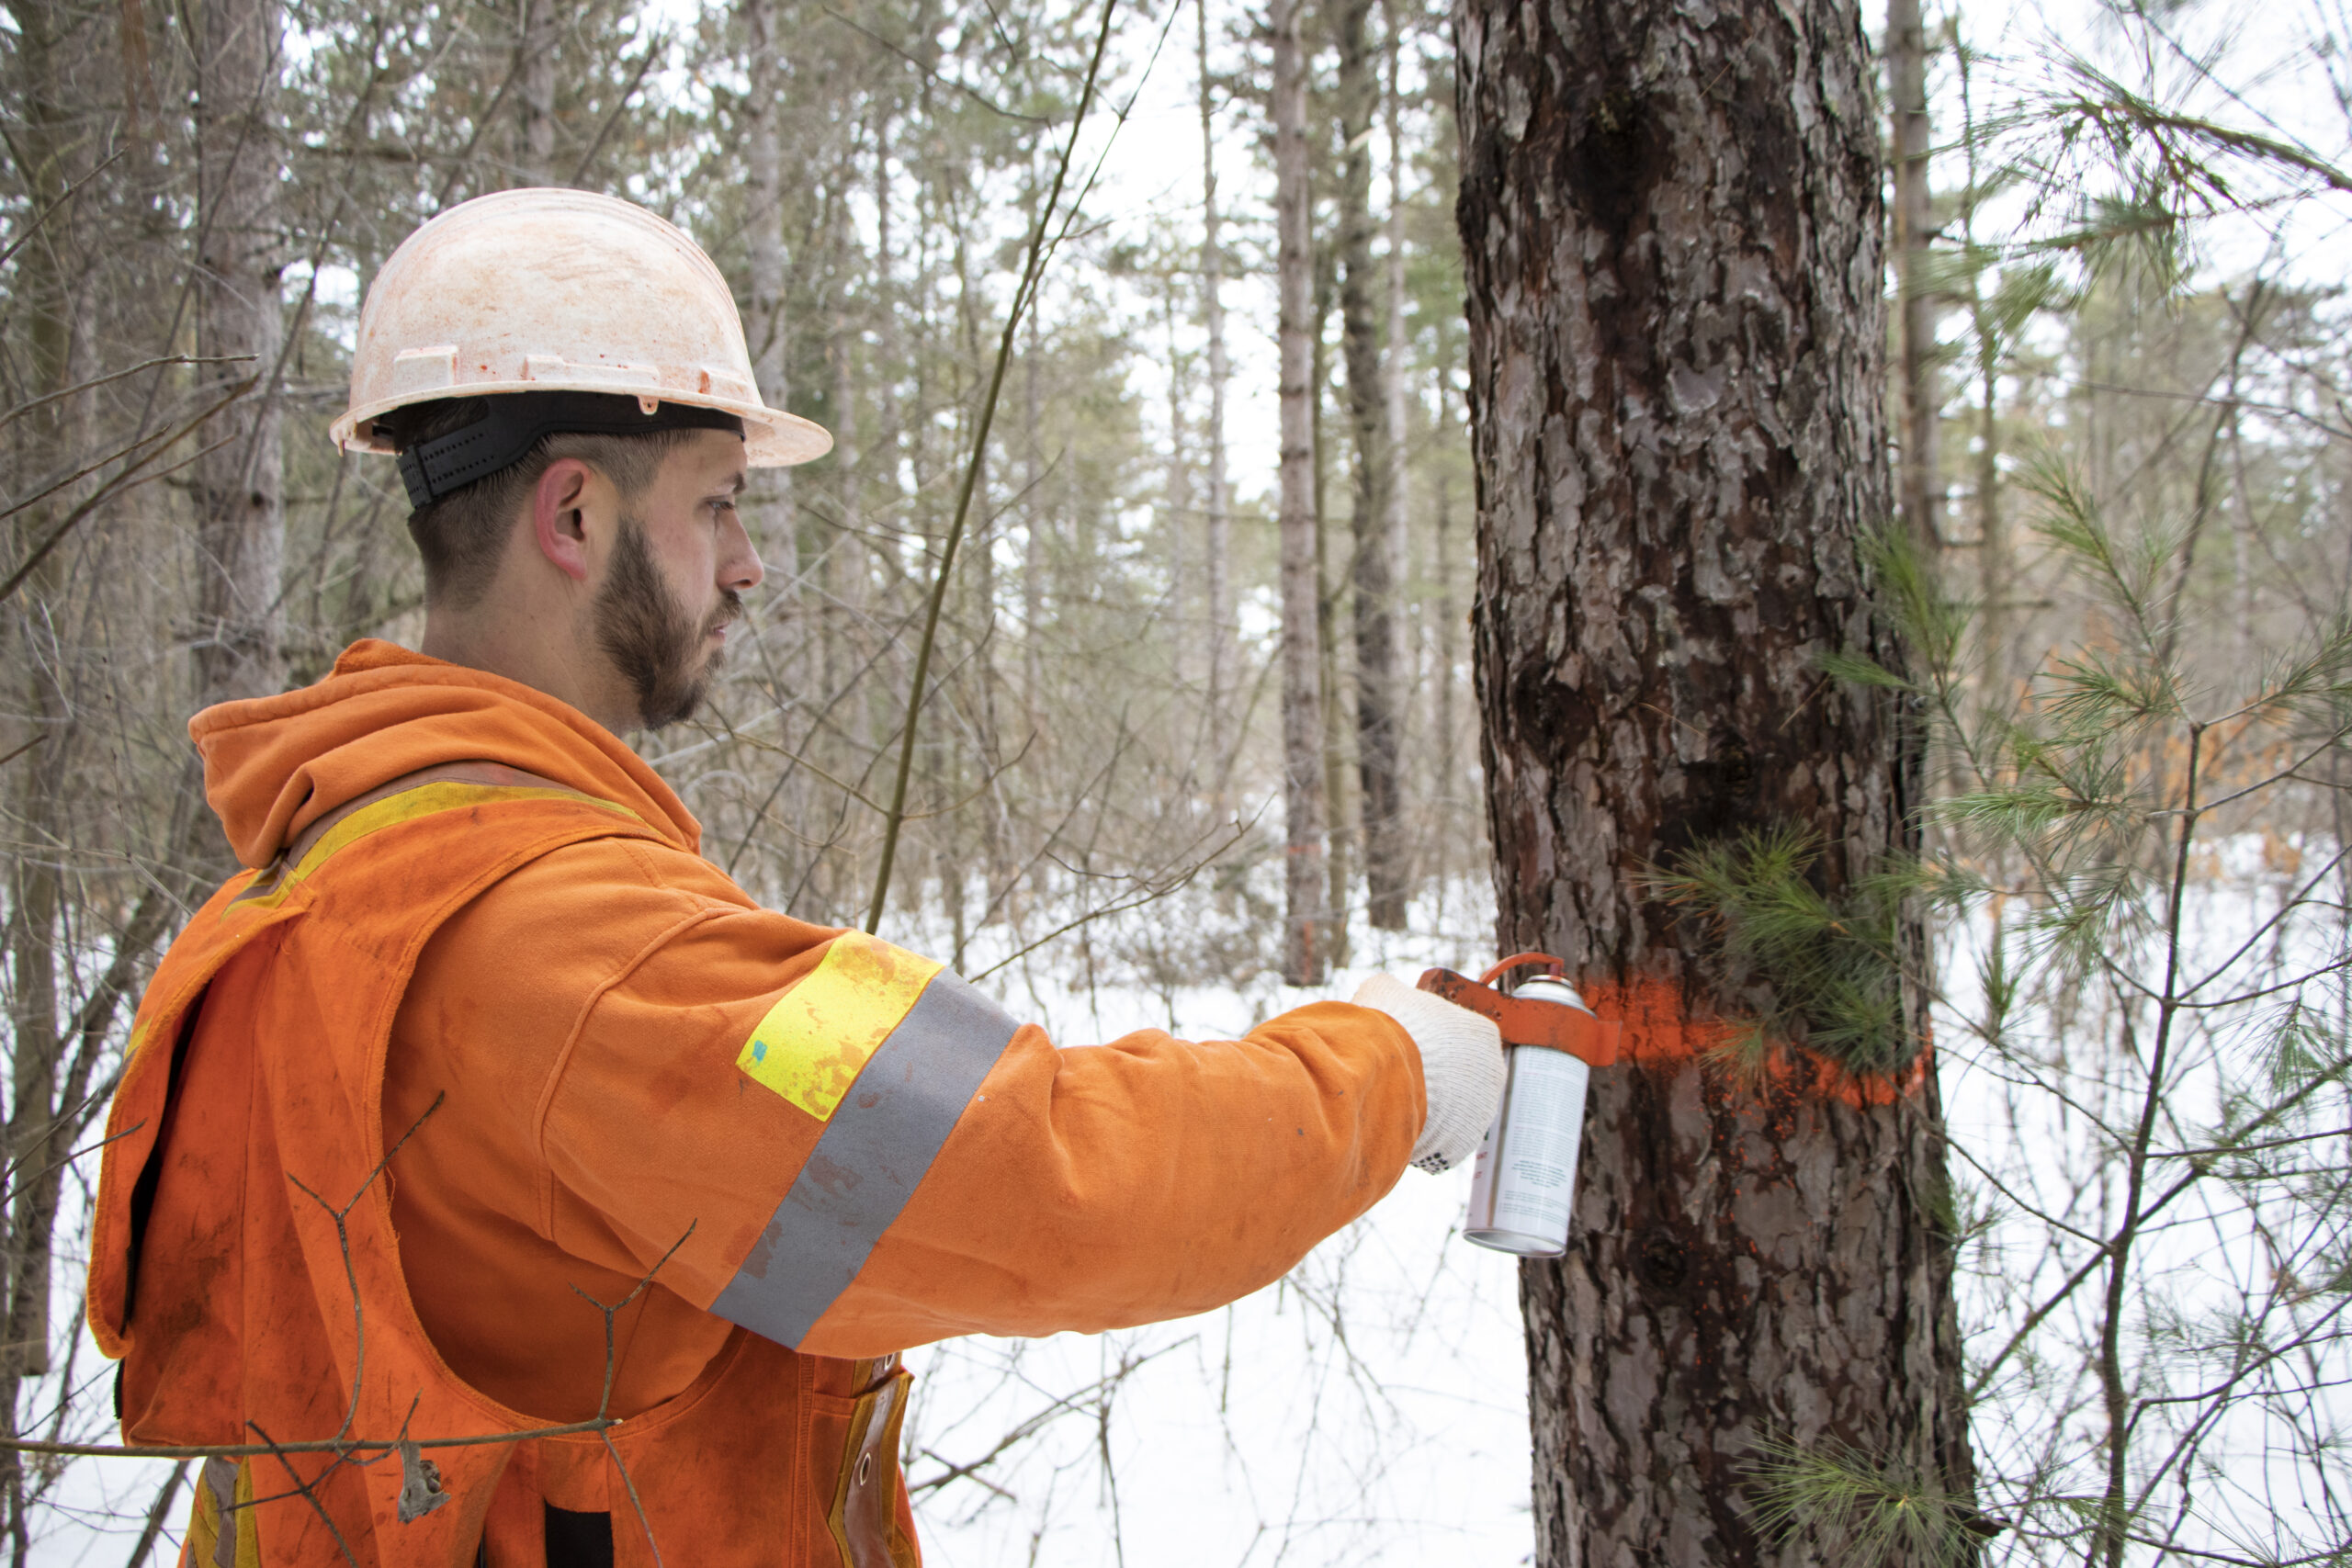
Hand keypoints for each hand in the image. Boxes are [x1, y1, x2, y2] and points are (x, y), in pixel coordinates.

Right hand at [1350, 973, 1505, 1172]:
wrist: (1388, 1072)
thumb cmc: (1391, 1026)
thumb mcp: (1385, 991)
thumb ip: (1393, 993)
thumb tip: (1385, 996)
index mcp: (1482, 1032)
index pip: (1458, 1036)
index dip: (1430, 1039)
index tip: (1409, 1043)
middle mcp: (1492, 1070)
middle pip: (1460, 1074)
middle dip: (1434, 1074)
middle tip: (1401, 1072)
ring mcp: (1483, 1108)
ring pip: (1455, 1107)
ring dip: (1431, 1104)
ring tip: (1396, 1097)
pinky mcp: (1465, 1140)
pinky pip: (1445, 1135)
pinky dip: (1427, 1130)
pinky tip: (1402, 1120)